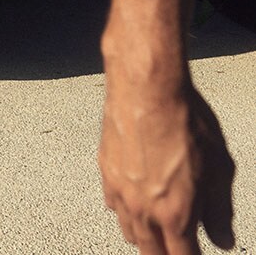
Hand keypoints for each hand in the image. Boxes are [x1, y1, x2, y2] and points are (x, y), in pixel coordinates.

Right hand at [99, 80, 234, 253]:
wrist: (146, 90)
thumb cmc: (185, 122)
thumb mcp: (219, 169)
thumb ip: (220, 210)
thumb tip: (223, 240)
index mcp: (175, 213)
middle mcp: (143, 208)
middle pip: (151, 252)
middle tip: (177, 252)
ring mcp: (120, 190)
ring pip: (129, 232)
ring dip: (145, 239)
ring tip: (156, 238)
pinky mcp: (105, 170)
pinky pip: (113, 205)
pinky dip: (125, 213)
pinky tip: (133, 207)